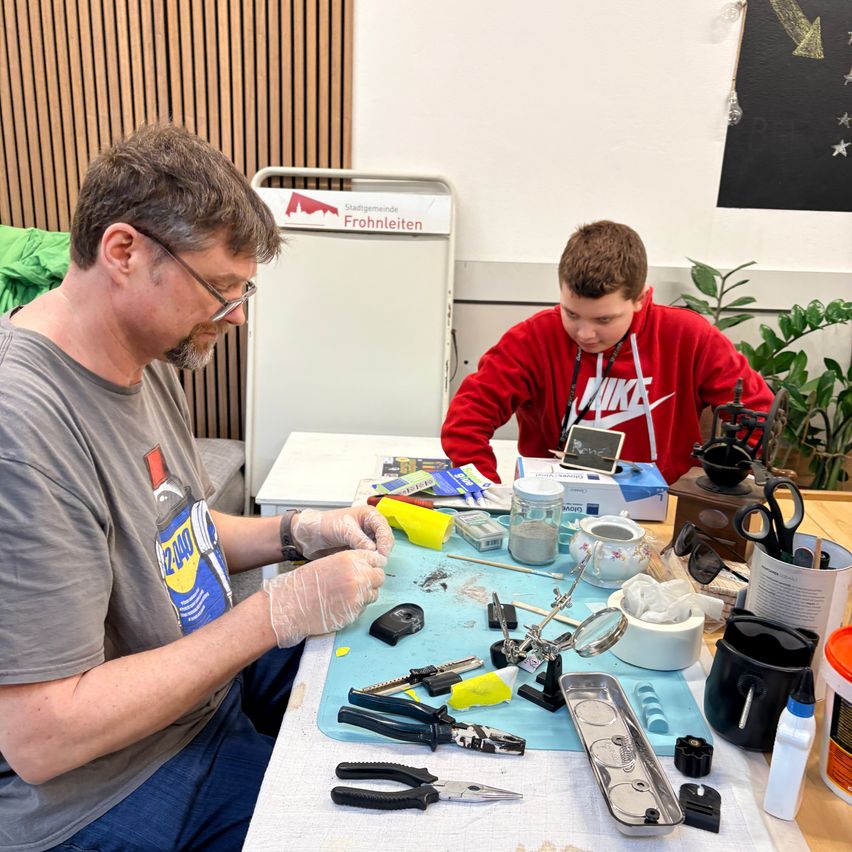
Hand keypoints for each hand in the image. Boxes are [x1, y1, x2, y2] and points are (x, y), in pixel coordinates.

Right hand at [263, 549, 386, 647]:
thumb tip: (365, 566)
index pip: (376, 559)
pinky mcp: (354, 613)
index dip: (373, 564)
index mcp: (350, 560)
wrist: (290, 606)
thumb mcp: (327, 563)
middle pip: (379, 577)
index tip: (370, 568)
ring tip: (346, 595)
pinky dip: (356, 607)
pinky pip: (364, 608)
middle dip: (371, 580)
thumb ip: (349, 563)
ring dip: (365, 594)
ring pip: (374, 594)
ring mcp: (357, 596)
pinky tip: (341, 605)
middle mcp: (357, 576)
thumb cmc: (303, 584)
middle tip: (359, 583)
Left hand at [291, 506, 394, 559]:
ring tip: (368, 563)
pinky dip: (367, 561)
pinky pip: (369, 557)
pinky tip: (362, 564)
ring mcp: (365, 539)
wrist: (309, 535)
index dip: (385, 542)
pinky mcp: (359, 549)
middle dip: (382, 551)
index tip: (381, 554)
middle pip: (385, 540)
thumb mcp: (343, 530)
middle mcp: (370, 526)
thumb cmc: (324, 524)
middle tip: (377, 562)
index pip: (384, 529)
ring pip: (378, 550)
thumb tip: (375, 551)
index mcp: (369, 515)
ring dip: (375, 557)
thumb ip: (360, 540)